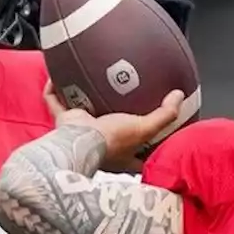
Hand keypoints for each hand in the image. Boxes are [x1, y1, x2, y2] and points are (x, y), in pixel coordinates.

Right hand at [43, 80, 183, 173]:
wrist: (79, 141)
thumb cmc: (111, 141)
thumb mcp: (144, 128)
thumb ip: (164, 115)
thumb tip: (179, 97)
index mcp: (122, 156)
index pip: (140, 157)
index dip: (149, 151)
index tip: (158, 143)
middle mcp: (101, 147)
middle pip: (112, 136)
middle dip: (117, 124)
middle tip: (123, 107)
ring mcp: (81, 134)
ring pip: (84, 119)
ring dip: (85, 104)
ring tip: (92, 87)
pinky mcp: (64, 122)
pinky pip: (56, 103)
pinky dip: (54, 91)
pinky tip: (58, 76)